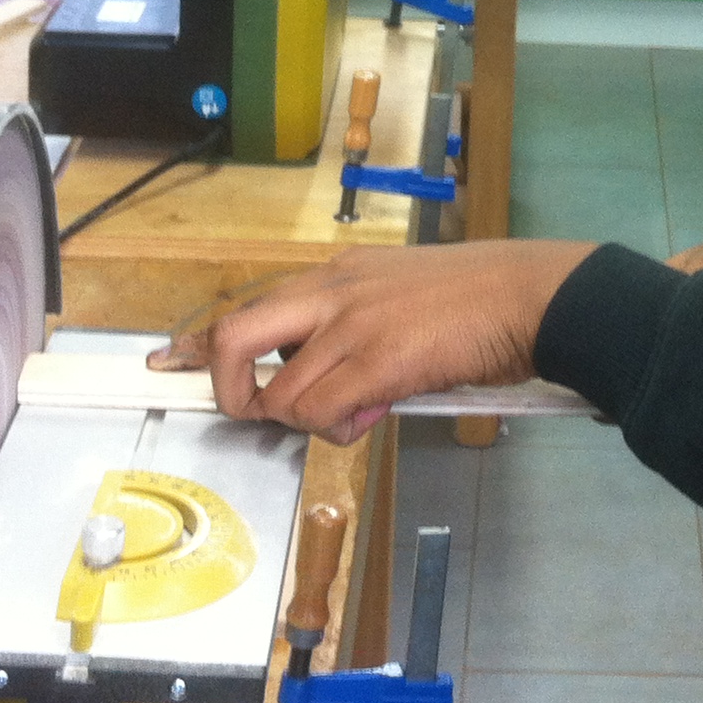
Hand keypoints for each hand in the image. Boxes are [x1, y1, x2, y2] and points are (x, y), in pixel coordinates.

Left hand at [146, 239, 595, 443]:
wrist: (533, 296)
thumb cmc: (482, 300)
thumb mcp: (403, 297)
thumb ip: (360, 334)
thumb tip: (342, 395)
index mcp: (338, 274)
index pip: (251, 304)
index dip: (201, 341)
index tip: (169, 360)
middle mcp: (334, 292)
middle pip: (237, 336)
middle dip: (232, 390)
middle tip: (260, 414)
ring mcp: (353, 324)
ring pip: (283, 394)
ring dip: (309, 421)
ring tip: (354, 414)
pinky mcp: (379, 360)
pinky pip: (322, 411)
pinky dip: (338, 427)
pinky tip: (372, 415)